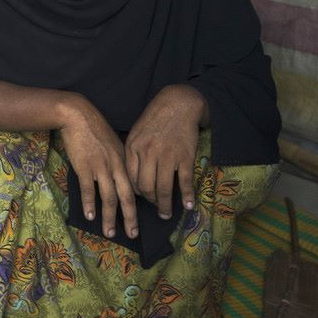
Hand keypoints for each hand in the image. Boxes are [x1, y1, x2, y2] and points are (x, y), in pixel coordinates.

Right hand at [58, 95, 138, 239]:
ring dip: (110, 217)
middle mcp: (116, 167)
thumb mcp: (114, 142)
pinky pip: (88, 189)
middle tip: (133, 235)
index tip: (139, 218)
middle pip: (126, 197)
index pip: (134, 187)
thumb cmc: (95, 128)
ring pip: (109, 197)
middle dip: (130, 218)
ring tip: (110, 233)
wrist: (78, 115)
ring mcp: (100, 167)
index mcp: (125, 161)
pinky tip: (90, 216)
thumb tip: (121, 177)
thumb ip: (119, 160)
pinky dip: (90, 204)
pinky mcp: (84, 167)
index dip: (138, 205)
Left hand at [125, 84, 205, 218]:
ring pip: (163, 188)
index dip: (135, 192)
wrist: (178, 103)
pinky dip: (186, 196)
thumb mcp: (136, 132)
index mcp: (133, 147)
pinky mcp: (185, 156)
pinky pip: (184, 181)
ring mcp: (167, 155)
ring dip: (164, 205)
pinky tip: (187, 205)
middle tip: (154, 209)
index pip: (130, 178)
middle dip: (149, 202)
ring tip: (166, 213)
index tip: (140, 199)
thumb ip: (133, 153)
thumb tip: (131, 176)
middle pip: (145, 186)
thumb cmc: (155, 118)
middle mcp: (148, 153)